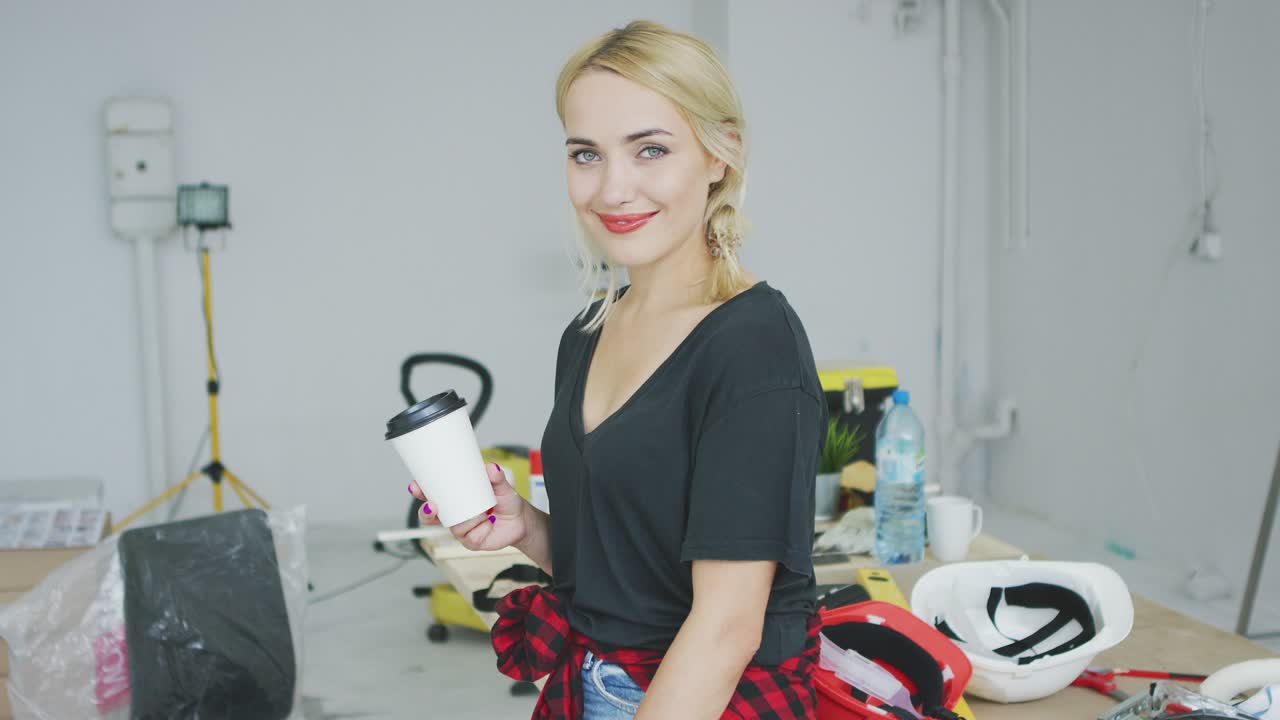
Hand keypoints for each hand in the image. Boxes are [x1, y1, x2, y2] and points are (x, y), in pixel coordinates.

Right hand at [408, 463, 528, 551]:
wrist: (521, 521)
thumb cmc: (506, 501)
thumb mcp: (503, 486)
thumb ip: (497, 478)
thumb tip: (491, 467)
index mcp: (456, 498)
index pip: (432, 495)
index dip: (420, 491)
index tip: (414, 486)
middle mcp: (455, 515)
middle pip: (430, 517)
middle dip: (426, 512)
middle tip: (431, 506)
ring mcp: (461, 529)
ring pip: (453, 526)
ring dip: (466, 519)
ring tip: (484, 512)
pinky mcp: (471, 542)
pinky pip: (469, 536)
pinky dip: (480, 528)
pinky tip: (489, 523)